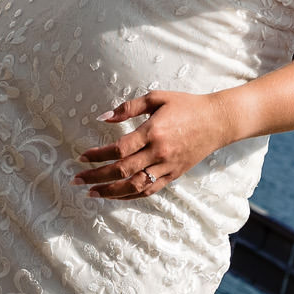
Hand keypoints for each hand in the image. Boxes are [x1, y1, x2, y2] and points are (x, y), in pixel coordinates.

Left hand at [74, 90, 241, 200]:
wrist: (217, 121)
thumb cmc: (186, 105)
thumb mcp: (158, 98)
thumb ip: (129, 107)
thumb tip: (102, 117)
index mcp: (153, 131)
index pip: (119, 149)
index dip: (97, 155)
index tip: (81, 157)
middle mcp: (159, 152)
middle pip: (121, 171)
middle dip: (96, 177)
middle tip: (76, 180)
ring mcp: (167, 166)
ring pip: (134, 186)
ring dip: (110, 191)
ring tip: (92, 193)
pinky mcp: (174, 175)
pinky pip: (149, 190)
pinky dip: (130, 195)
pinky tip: (116, 194)